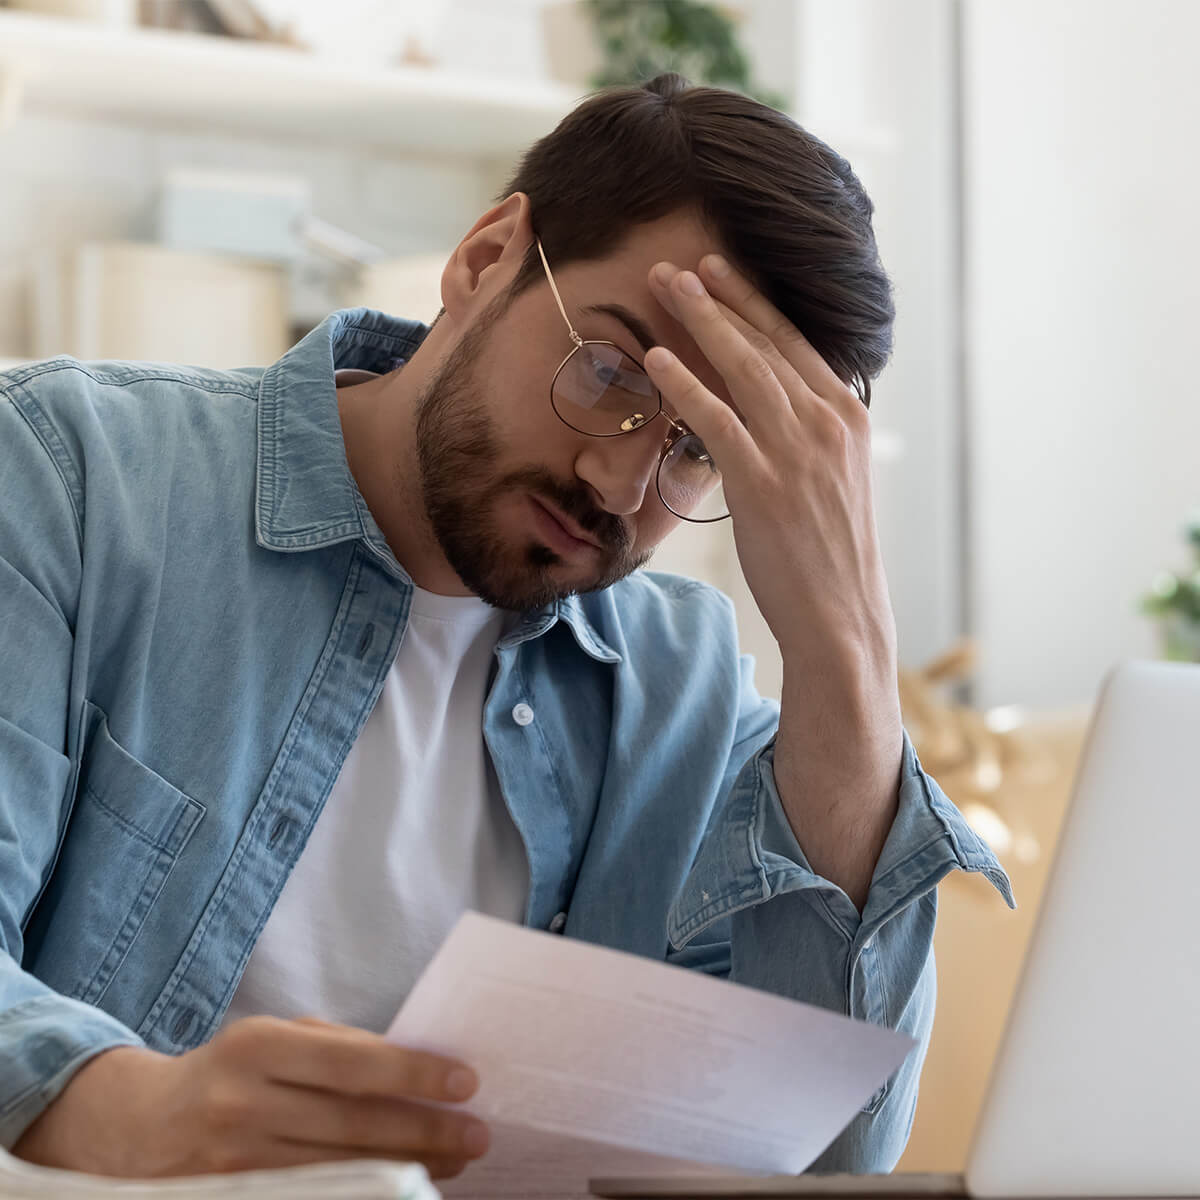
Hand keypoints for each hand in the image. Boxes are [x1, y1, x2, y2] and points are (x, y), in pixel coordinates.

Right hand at [12, 1015, 488, 1180]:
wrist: (134, 1128)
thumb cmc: (228, 1071)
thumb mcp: (272, 1038)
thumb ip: (336, 1047)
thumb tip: (414, 1066)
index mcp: (258, 1048)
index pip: (353, 1064)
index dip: (414, 1074)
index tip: (466, 1082)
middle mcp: (243, 1106)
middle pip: (354, 1125)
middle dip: (425, 1131)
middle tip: (477, 1134)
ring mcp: (234, 1166)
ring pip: (340, 1172)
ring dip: (406, 1169)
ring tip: (454, 1163)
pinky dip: (363, 1195)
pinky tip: (399, 1189)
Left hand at [644, 256, 896, 672]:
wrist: (840, 613)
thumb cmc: (829, 551)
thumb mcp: (831, 477)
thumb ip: (807, 434)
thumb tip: (771, 406)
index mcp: (846, 414)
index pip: (795, 342)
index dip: (753, 302)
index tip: (722, 270)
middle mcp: (826, 420)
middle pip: (765, 341)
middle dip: (719, 296)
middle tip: (679, 264)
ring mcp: (796, 449)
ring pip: (743, 366)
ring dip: (699, 320)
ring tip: (664, 286)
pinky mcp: (764, 482)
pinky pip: (718, 420)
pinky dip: (686, 385)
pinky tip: (658, 360)